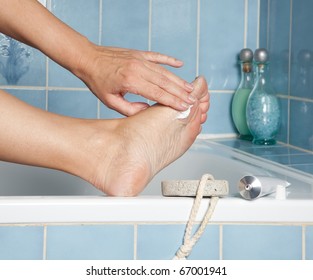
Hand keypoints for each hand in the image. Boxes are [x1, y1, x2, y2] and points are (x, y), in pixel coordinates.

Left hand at [76, 45, 195, 115]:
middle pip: (165, 82)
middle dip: (180, 92)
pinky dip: (170, 60)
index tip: (185, 107)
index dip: (173, 101)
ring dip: (178, 80)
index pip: (157, 93)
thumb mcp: (110, 100)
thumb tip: (147, 111)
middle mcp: (138, 68)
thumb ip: (129, 109)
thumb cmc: (98, 82)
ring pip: (164, 71)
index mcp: (131, 81)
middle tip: (193, 100)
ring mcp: (140, 59)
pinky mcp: (139, 53)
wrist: (88, 58)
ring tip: (190, 88)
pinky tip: (180, 64)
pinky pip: (158, 57)